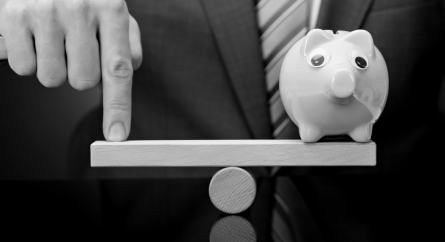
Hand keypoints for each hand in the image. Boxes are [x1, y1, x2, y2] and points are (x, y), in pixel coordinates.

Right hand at [0, 0, 142, 140]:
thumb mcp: (112, 12)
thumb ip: (127, 43)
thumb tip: (126, 74)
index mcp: (111, 8)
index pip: (118, 69)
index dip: (118, 107)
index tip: (116, 135)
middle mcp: (79, 8)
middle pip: (83, 81)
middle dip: (80, 74)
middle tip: (75, 49)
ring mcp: (44, 11)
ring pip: (52, 79)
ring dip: (54, 67)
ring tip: (54, 39)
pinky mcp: (14, 16)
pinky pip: (24, 68)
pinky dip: (29, 58)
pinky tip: (34, 36)